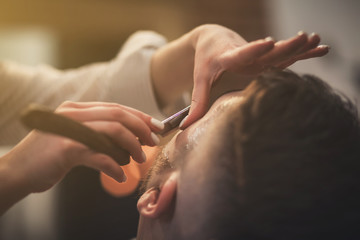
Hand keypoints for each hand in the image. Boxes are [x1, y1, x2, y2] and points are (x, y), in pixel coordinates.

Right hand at [3, 101, 163, 193]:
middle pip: (118, 115)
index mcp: (77, 110)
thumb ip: (97, 135)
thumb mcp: (74, 138)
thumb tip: (130, 140)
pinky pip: (100, 156)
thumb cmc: (49, 157)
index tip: (156, 126)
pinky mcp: (66, 148)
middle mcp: (73, 114)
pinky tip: (120, 176)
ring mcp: (69, 129)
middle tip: (153, 142)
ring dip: (132, 146)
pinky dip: (114, 167)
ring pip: (113, 131)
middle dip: (141, 128)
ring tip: (139, 159)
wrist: (16, 172)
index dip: (139, 116)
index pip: (116, 107)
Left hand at [181, 25, 328, 127]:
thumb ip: (197, 101)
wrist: (212, 39)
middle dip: (286, 46)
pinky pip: (286, 55)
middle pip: (268, 52)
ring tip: (315, 38)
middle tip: (302, 38)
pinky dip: (303, 52)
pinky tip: (320, 48)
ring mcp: (259, 55)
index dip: (254, 49)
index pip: (242, 53)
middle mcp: (247, 54)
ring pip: (281, 52)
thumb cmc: (205, 61)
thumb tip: (185, 127)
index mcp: (229, 58)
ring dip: (298, 47)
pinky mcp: (266, 56)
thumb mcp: (200, 79)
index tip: (268, 42)